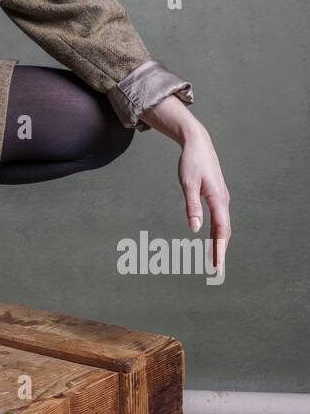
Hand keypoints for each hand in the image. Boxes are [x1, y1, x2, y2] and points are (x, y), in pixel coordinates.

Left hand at [177, 124, 230, 275]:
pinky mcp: (217, 196)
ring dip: (220, 243)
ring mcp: (221, 199)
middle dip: (221, 250)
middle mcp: (223, 201)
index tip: (217, 265)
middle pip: (225, 231)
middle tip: (216, 269)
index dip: (219, 249)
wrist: (198, 143)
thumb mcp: (188, 183)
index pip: (221, 230)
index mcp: (218, 199)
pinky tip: (213, 239)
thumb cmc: (191, 162)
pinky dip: (218, 232)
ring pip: (223, 225)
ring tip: (215, 259)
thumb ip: (192, 206)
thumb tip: (194, 228)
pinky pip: (220, 219)